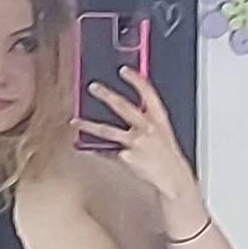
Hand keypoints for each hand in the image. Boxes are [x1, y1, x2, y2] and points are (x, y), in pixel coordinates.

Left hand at [72, 68, 196, 201]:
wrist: (172, 177)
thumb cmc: (165, 153)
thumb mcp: (162, 130)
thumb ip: (147, 116)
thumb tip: (124, 105)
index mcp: (158, 118)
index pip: (147, 92)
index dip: (135, 79)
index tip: (123, 70)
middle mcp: (147, 128)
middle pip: (122, 106)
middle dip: (106, 95)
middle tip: (93, 87)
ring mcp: (135, 143)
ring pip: (106, 131)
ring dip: (87, 125)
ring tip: (75, 121)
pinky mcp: (126, 158)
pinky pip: (107, 151)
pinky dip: (97, 149)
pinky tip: (89, 147)